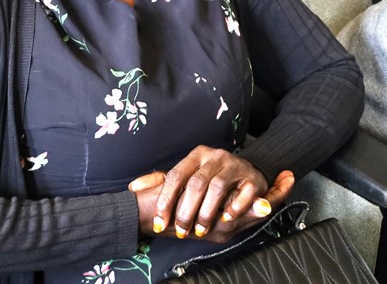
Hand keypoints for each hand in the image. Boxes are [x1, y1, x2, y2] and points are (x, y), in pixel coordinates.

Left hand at [137, 147, 292, 242]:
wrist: (247, 171)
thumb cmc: (211, 178)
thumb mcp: (187, 176)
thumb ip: (161, 182)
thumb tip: (134, 187)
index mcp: (196, 155)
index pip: (176, 176)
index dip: (165, 201)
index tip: (159, 224)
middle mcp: (215, 156)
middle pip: (196, 183)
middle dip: (185, 211)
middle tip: (181, 231)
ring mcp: (235, 165)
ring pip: (217, 187)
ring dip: (207, 212)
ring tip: (200, 230)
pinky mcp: (252, 177)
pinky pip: (243, 192)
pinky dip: (234, 208)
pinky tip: (225, 219)